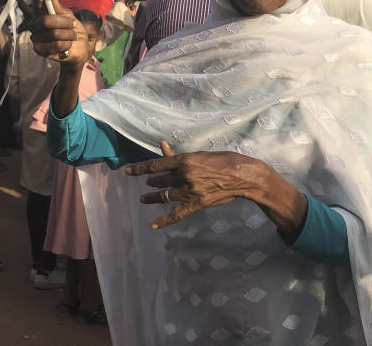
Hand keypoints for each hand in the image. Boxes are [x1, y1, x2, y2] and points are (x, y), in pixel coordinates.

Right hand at [29, 0, 89, 67]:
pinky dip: (67, 44)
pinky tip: (68, 45)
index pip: (37, 6)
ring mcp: (37, 39)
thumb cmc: (73, 31)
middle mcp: (36, 27)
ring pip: (54, 34)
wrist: (80, 48)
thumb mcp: (68, 17)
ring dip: (68, 35)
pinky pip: (56, 44)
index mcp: (42, 16)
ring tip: (72, 36)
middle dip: (64, 22)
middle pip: (46, 21)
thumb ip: (58, 7)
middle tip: (73, 24)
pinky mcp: (41, 51)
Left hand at [126, 142, 306, 236]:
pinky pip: (177, 214)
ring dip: (153, 197)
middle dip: (151, 182)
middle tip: (146, 183)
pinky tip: (154, 225)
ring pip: (165, 196)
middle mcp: (184, 176)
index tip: (128, 171)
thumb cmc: (222, 160)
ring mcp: (190, 191)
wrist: (243, 176)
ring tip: (145, 198)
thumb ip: (178, 154)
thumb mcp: (199, 154)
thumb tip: (161, 146)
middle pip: (160, 181)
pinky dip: (164, 220)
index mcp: (184, 161)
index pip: (155, 165)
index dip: (139, 168)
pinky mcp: (197, 204)